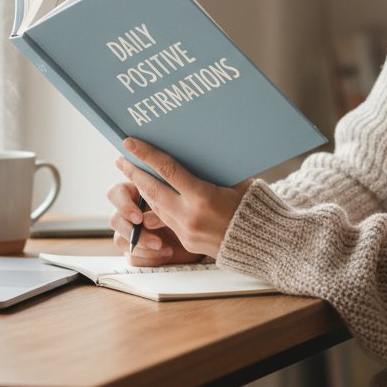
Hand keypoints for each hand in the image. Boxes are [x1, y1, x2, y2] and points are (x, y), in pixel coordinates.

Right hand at [106, 178, 201, 265]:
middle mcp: (131, 212)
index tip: (139, 217)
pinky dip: (149, 257)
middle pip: (114, 219)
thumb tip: (146, 220)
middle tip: (149, 235)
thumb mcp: (179, 205)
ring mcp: (131, 233)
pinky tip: (167, 253)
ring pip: (119, 240)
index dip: (123, 204)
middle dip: (129, 230)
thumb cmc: (192, 210)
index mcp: (136, 192)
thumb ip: (161, 208)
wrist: (204, 233)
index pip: (116, 192)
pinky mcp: (137, 251)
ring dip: (141, 245)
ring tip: (162, 246)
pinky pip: (132, 258)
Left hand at [109, 137, 250, 263]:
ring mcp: (186, 232)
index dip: (146, 155)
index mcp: (203, 197)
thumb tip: (194, 151)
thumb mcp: (236, 182)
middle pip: (153, 190)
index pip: (166, 170)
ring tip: (132, 174)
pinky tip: (152, 195)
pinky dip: (157, 206)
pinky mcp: (187, 242)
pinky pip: (166, 220)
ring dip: (142, 189)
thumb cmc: (254, 206)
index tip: (129, 143)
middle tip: (120, 158)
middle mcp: (190, 216)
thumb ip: (212, 170)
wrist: (266, 244)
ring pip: (156, 206)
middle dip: (134, 172)